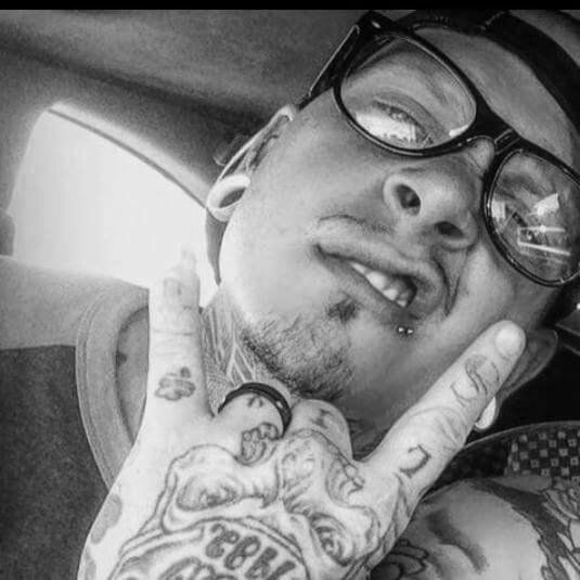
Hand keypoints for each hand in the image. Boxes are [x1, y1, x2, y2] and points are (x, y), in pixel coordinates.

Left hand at [81, 251, 524, 579]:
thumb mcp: (339, 556)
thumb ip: (358, 501)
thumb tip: (373, 449)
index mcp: (359, 517)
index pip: (432, 434)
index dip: (471, 384)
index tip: (506, 339)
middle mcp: (310, 475)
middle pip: (323, 419)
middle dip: (298, 447)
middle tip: (262, 501)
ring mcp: (242, 449)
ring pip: (266, 401)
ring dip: (250, 432)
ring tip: (220, 490)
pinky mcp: (176, 439)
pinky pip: (179, 357)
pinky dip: (176, 306)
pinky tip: (178, 264)